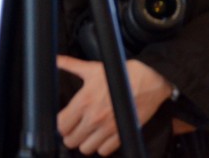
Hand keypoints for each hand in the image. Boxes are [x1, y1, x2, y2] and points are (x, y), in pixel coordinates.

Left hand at [57, 55, 172, 155]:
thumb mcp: (94, 68)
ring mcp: (108, 127)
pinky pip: (104, 151)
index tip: (68, 121)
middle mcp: (93, 117)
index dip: (63, 124)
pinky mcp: (121, 133)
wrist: (151, 78)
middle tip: (80, 127)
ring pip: (85, 149)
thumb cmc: (123, 73)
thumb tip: (56, 59)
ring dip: (87, 142)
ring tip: (92, 133)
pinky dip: (103, 146)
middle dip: (73, 134)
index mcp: (84, 101)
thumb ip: (72, 65)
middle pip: (70, 140)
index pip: (60, 126)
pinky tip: (105, 135)